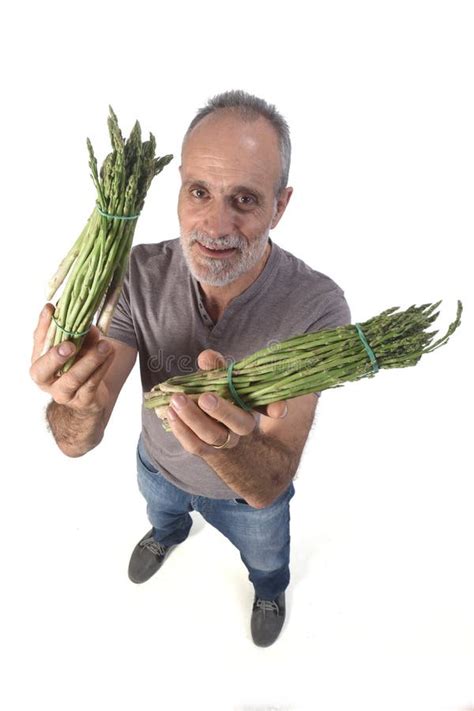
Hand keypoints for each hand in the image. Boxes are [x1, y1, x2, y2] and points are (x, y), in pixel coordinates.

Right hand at [30, 303, 114, 415]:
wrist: (93, 395)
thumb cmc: (80, 365)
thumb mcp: (79, 347)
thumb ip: (79, 336)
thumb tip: (87, 324)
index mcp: (40, 362)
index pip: (38, 342)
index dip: (43, 325)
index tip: (51, 309)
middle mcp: (46, 381)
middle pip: (42, 370)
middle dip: (55, 356)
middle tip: (69, 345)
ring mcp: (63, 393)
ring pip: (74, 378)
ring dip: (90, 360)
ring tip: (105, 345)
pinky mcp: (83, 401)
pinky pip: (92, 384)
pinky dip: (102, 367)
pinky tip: (110, 355)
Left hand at [165, 349, 287, 455]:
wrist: (216, 431)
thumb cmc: (221, 397)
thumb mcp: (222, 379)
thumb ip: (216, 368)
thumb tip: (206, 357)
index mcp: (253, 406)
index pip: (270, 407)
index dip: (276, 408)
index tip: (279, 411)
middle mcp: (243, 426)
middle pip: (238, 424)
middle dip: (222, 411)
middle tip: (205, 398)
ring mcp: (226, 441)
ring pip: (213, 436)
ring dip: (193, 419)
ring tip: (176, 400)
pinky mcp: (207, 450)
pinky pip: (194, 445)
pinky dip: (180, 429)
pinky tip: (168, 413)